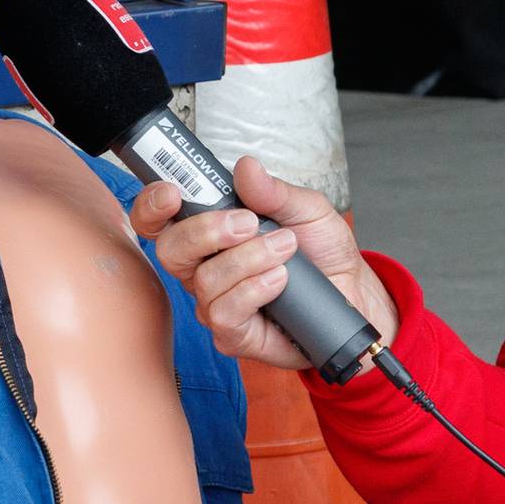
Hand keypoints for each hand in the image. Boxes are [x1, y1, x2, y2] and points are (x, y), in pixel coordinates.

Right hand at [130, 156, 398, 370]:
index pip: (159, 221)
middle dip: (205, 232)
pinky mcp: (233, 335)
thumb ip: (274, 191)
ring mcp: (214, 303)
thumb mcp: (307, 209)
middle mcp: (203, 268)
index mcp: (210, 232)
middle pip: (170, 251)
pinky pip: (225, 312)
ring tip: (286, 249)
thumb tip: (246, 168)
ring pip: (205, 281)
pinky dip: (255, 289)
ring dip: (249, 259)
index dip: (152, 205)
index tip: (173, 193)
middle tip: (248, 223)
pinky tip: (280, 280)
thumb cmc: (322, 251)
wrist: (352, 292)